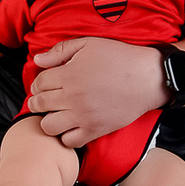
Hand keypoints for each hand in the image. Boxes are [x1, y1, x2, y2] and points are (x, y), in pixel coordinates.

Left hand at [27, 37, 165, 147]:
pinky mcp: (95, 130)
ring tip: (55, 114)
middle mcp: (73, 97)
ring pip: (49, 126)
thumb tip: (37, 59)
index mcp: (69, 75)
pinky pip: (70, 141)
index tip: (42, 85)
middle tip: (42, 100)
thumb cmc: (120, 58)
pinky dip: (66, 136)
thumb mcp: (89, 44)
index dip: (37, 83)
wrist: (147, 78)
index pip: (39, 83)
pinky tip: (71, 126)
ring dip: (48, 120)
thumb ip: (60, 51)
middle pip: (40, 104)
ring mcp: (83, 116)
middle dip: (37, 101)